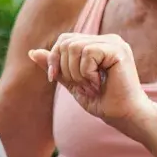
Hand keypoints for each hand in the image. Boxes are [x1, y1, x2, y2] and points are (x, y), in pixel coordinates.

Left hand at [28, 32, 152, 130]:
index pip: (64, 40)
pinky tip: (100, 83)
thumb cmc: (103, 102)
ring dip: (77, 73)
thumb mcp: (71, 82)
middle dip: (65, 69)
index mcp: (97, 43)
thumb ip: (55, 67)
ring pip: (74, 47)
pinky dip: (87, 73)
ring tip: (92, 86)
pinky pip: (88, 53)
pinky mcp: (118, 50)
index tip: (54, 79)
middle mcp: (107, 39)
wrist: (125, 117)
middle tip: (82, 85)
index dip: (54, 59)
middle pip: (66, 42)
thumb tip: (31, 52)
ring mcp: (114, 43)